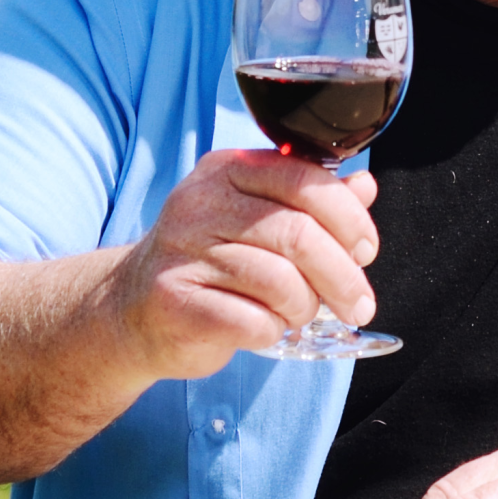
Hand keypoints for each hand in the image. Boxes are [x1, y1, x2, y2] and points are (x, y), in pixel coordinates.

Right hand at [110, 149, 379, 378]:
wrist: (130, 311)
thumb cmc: (210, 262)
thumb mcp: (260, 218)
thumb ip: (312, 201)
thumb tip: (364, 186)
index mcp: (228, 168)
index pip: (304, 180)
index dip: (348, 218)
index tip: (367, 250)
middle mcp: (200, 202)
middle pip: (297, 233)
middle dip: (342, 274)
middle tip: (359, 303)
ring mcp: (181, 251)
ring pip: (278, 280)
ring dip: (305, 305)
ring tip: (302, 313)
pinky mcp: (173, 301)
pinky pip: (251, 320)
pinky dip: (272, 329)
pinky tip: (266, 327)